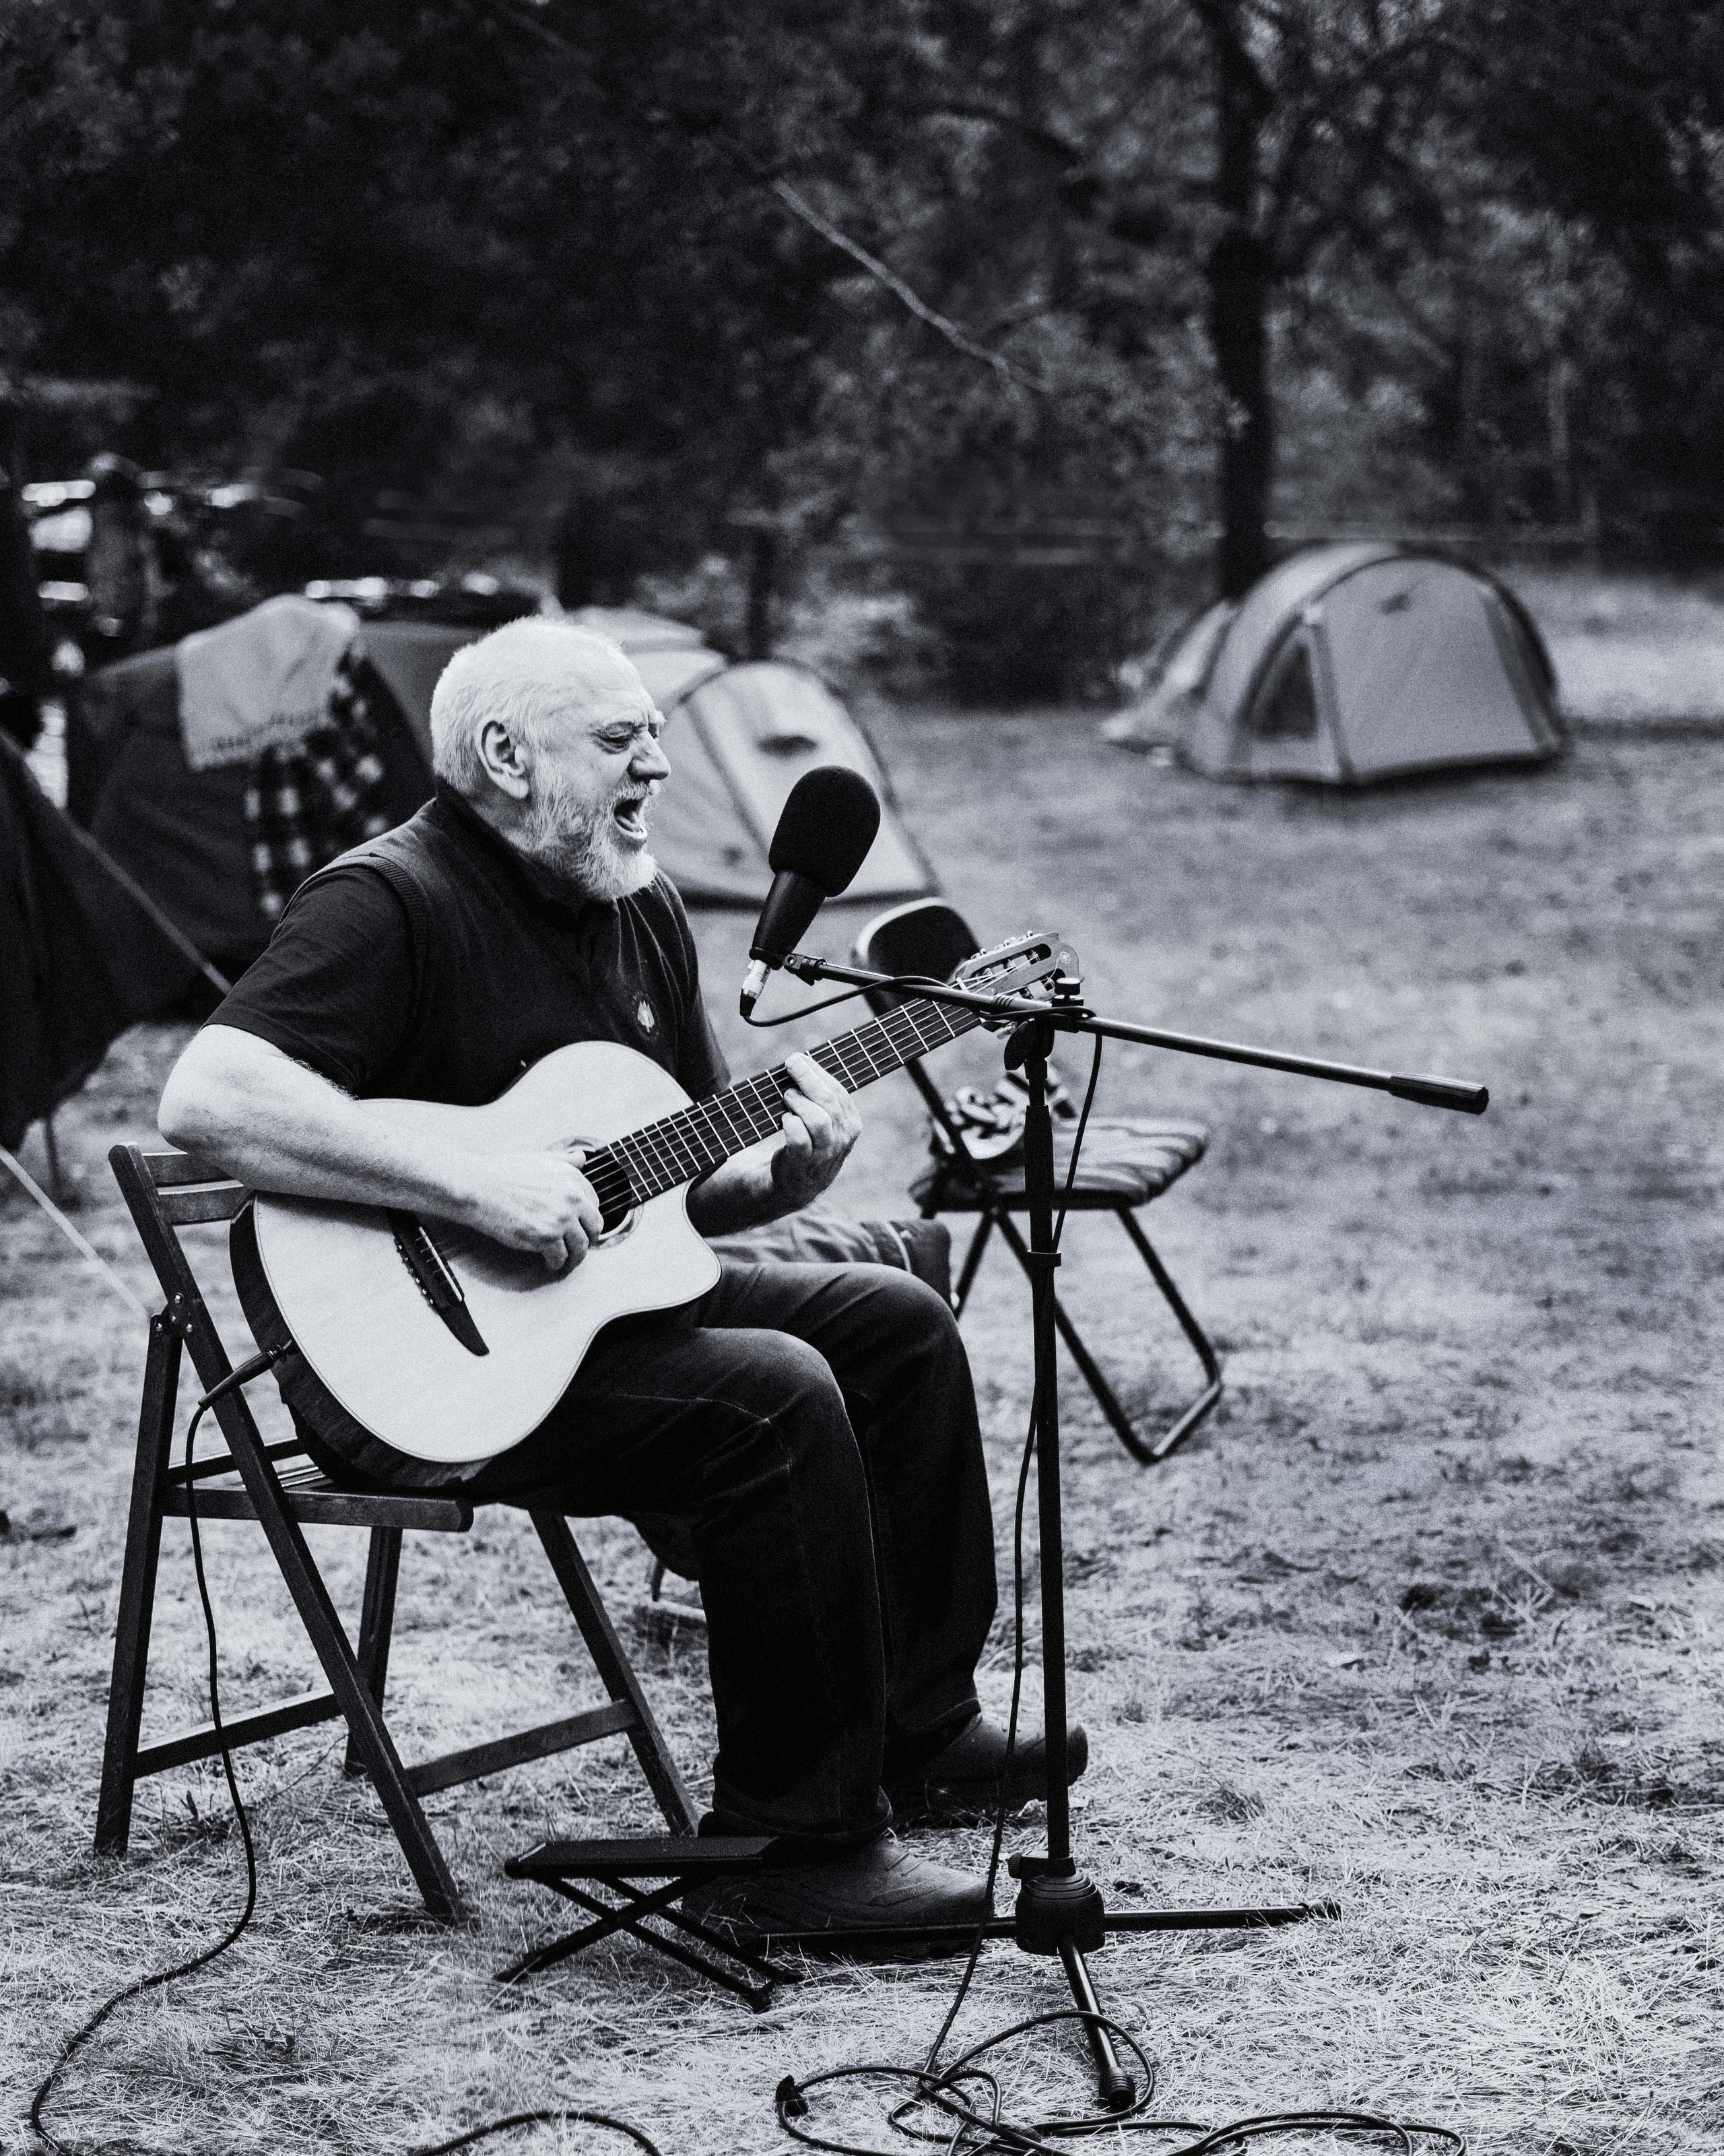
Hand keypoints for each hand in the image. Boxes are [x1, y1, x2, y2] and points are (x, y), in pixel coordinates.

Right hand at [457, 1148, 605, 1270]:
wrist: (478, 1186)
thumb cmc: (502, 1172)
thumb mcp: (539, 1158)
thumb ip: (563, 1159)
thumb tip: (581, 1158)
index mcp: (571, 1178)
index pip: (594, 1203)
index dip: (587, 1217)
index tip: (581, 1225)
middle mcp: (572, 1198)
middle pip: (593, 1227)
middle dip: (588, 1239)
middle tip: (578, 1246)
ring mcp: (561, 1219)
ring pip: (580, 1247)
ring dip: (574, 1257)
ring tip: (566, 1261)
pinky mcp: (546, 1238)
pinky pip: (560, 1258)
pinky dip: (556, 1264)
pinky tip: (550, 1264)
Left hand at [769, 1051, 860, 1209]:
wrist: (798, 1184)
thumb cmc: (810, 1143)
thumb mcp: (825, 1123)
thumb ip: (821, 1099)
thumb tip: (802, 1062)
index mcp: (852, 1123)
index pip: (839, 1092)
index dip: (818, 1072)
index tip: (800, 1058)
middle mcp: (843, 1138)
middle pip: (828, 1102)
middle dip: (808, 1079)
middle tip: (790, 1064)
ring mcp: (825, 1153)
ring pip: (818, 1120)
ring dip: (800, 1103)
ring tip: (787, 1095)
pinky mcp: (804, 1163)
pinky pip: (799, 1140)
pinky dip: (791, 1125)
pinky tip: (785, 1118)